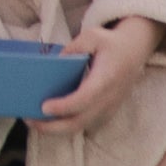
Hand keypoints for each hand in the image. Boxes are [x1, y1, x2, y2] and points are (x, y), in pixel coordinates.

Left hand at [36, 16, 165, 138]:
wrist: (135, 50)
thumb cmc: (112, 42)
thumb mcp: (93, 36)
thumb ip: (74, 47)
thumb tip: (55, 62)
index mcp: (105, 79)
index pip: (83, 100)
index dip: (63, 107)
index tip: (43, 107)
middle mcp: (108, 98)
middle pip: (79, 122)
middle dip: (52, 126)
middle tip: (29, 120)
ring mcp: (109, 108)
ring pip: (81, 127)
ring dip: (57, 129)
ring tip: (34, 122)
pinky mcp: (107, 111)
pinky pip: (86, 124)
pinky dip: (67, 126)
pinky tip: (50, 120)